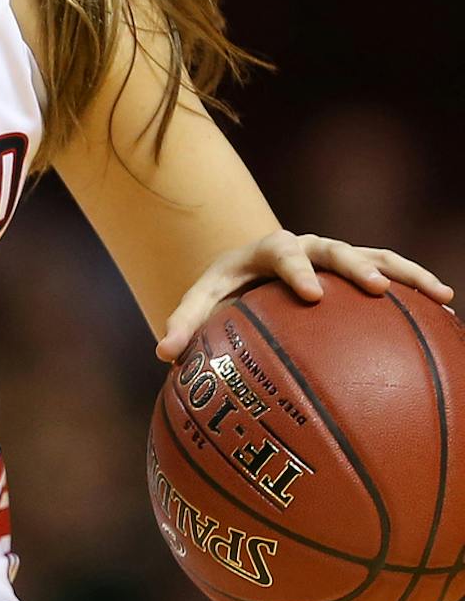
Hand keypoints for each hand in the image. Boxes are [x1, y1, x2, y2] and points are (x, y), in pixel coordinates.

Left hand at [155, 230, 453, 360]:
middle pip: (336, 249)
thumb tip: (164, 354)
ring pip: (378, 256)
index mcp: (268, 251)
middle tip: (377, 288)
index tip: (312, 294)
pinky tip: (449, 313)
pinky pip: (394, 273)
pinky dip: (418, 289)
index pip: (283, 255)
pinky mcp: (361, 268)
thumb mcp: (203, 299)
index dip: (297, 271)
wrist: (251, 262)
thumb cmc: (227, 287)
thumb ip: (185, 322)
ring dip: (407, 274)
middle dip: (356, 265)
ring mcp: (338, 255)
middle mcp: (308, 246)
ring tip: (440, 295)